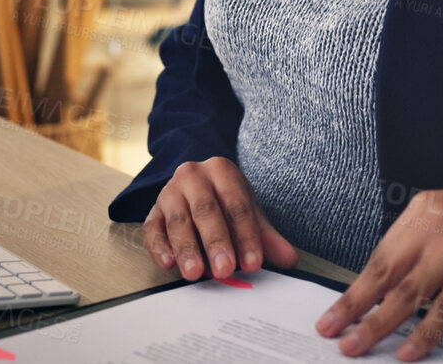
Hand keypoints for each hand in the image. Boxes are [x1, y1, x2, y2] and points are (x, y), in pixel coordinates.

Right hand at [142, 156, 298, 281]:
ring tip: (195, 272)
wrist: (194, 186)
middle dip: (216, 241)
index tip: (253, 263)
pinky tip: (168, 263)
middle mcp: (193, 176)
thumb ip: (267, 237)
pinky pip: (152, 228)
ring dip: (187, 248)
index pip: (237, 204)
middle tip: (225, 269)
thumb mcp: (248, 212)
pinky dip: (159, 247)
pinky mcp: (153, 211)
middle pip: (206, 209)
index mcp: (222, 171)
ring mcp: (170, 192)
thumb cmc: (224, 201)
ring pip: (178, 220)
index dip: (246, 235)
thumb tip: (289, 260)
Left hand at [316, 181, 442, 360]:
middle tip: (332, 331)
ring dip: (379, 324)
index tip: (335, 311)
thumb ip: (423, 244)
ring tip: (358, 345)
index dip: (355, 287)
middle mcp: (434, 224)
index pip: (380, 255)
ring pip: (408, 293)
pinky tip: (410, 350)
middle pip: (384, 272)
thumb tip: (391, 286)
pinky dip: (425, 333)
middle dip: (354, 306)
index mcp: (422, 209)